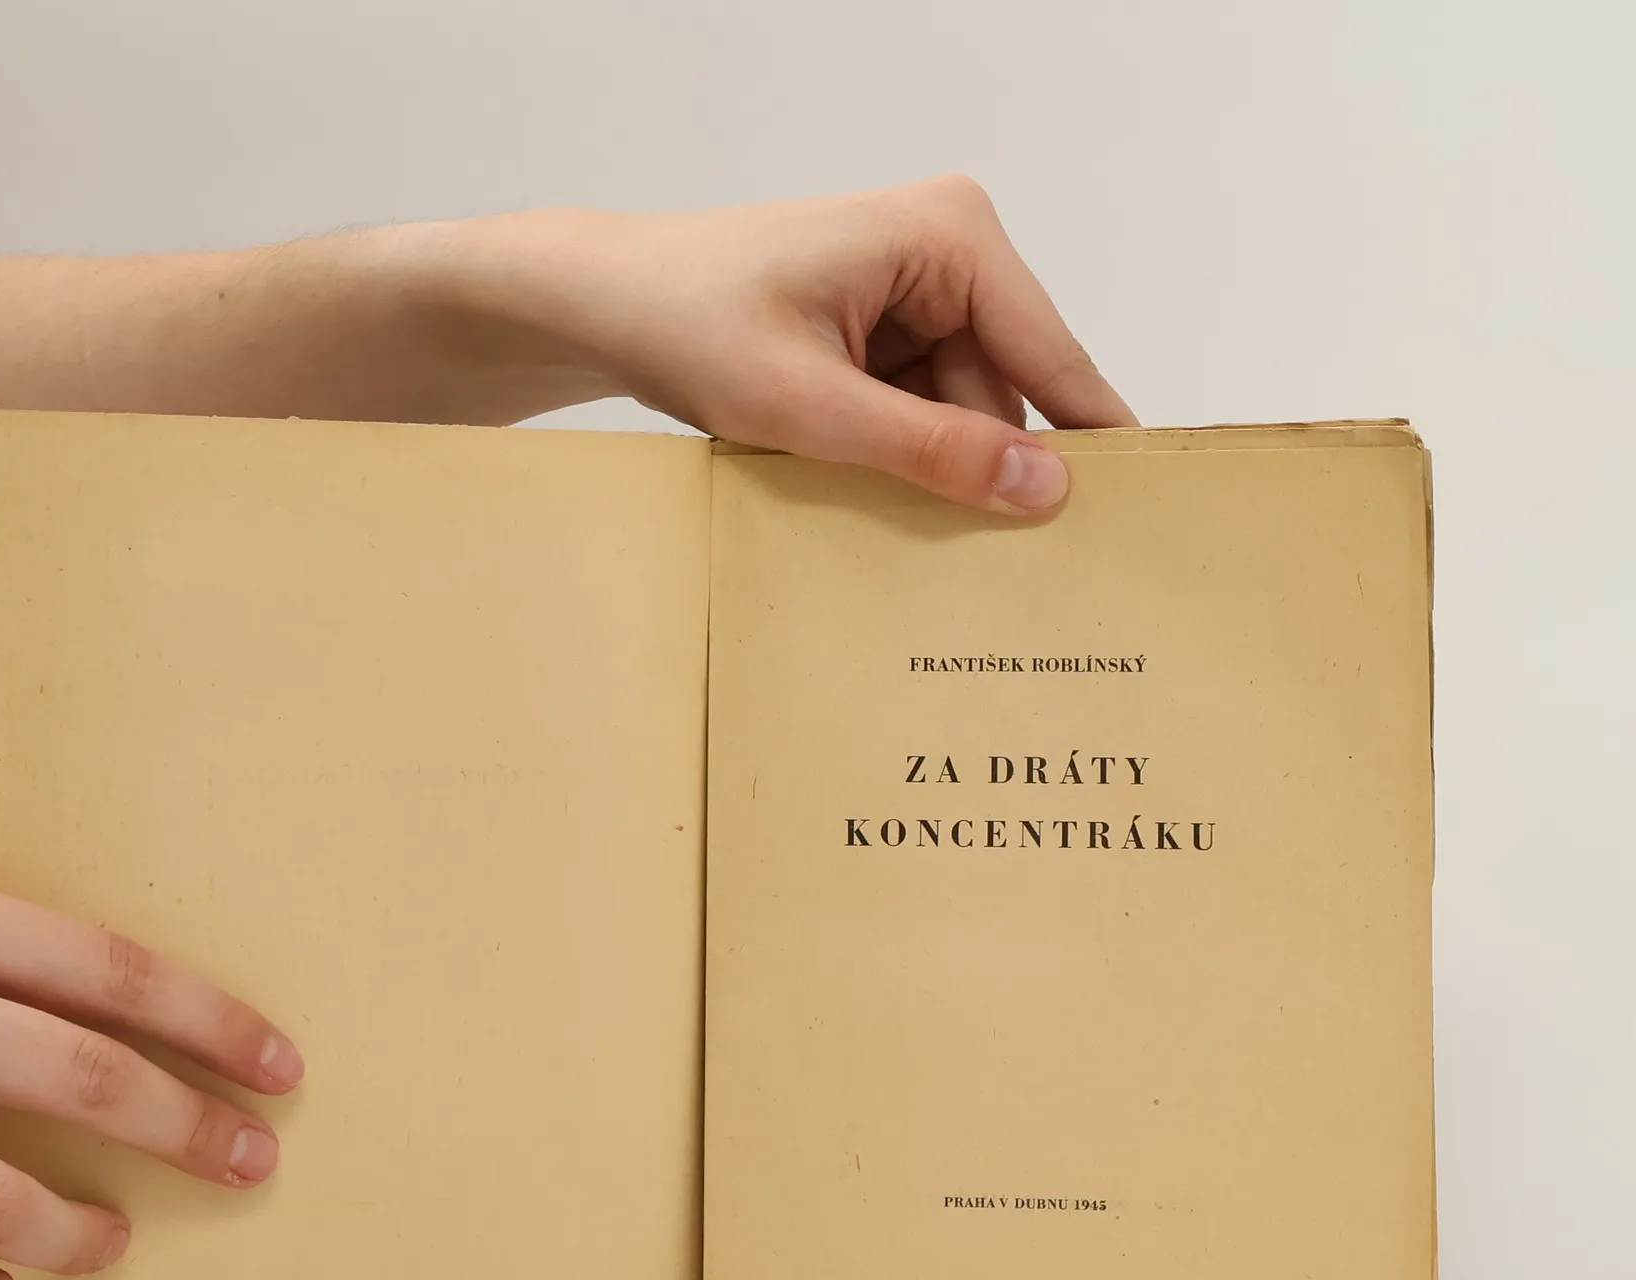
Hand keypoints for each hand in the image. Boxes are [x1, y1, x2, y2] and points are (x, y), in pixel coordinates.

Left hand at [421, 175, 1136, 512]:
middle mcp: (951, 248)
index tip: (1143, 522)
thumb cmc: (687, 323)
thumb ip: (931, 450)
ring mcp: (918, 289)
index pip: (1054, 356)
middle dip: (987, 472)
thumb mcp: (810, 406)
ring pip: (965, 412)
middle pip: (1009, 392)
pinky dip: (898, 457)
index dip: (1092, 444)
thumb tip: (1044, 488)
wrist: (604, 304)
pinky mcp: (884, 328)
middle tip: (994, 575)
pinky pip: (923, 410)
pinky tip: (864, 492)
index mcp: (951, 237)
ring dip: (930, 471)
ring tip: (892, 527)